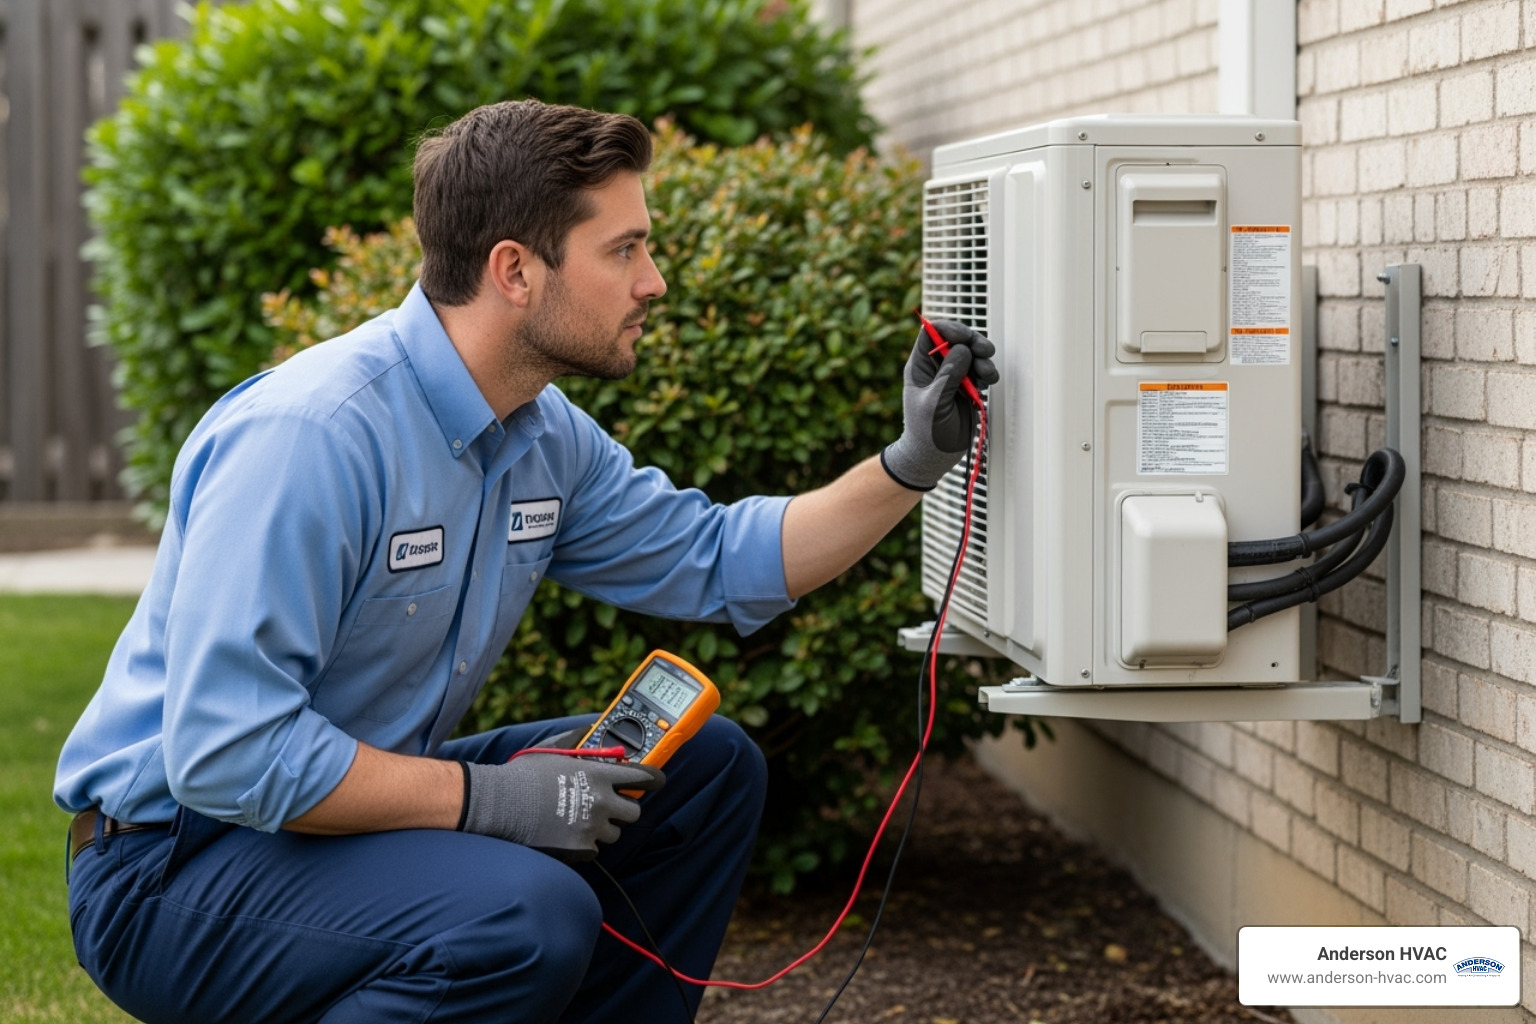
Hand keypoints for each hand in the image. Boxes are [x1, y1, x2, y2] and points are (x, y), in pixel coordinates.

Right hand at [460, 753, 663, 861]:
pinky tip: (566, 832)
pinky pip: (595, 849)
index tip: (655, 783)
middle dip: (622, 808)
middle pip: (634, 811)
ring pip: (614, 832)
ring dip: (602, 827)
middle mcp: (602, 801)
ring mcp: (592, 827)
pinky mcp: (580, 849)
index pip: (645, 778)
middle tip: (606, 805)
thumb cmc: (524, 774)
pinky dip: (584, 844)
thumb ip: (580, 741)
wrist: (499, 804)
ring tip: (578, 819)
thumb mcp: (554, 749)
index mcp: (600, 774)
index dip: (653, 781)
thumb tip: (593, 730)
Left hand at [880, 319, 997, 490]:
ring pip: (971, 355)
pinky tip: (988, 382)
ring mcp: (953, 377)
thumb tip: (962, 350)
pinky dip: (987, 373)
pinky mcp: (967, 388)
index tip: (964, 337)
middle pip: (956, 340)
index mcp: (920, 366)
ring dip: (983, 359)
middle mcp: (937, 368)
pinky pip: (980, 371)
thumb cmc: (925, 432)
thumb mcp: (934, 402)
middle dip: (973, 342)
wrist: (933, 456)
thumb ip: (948, 376)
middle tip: (985, 351)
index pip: (931, 334)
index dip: (948, 329)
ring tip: (987, 374)